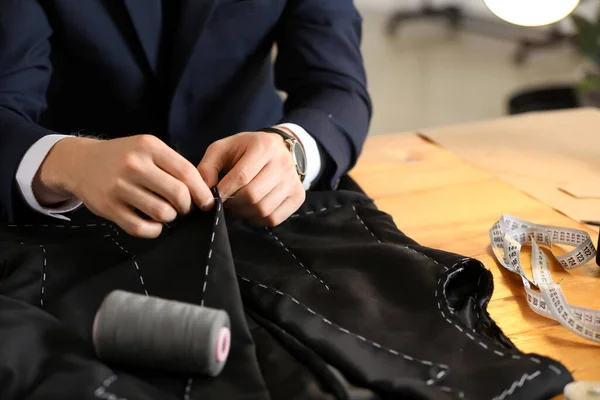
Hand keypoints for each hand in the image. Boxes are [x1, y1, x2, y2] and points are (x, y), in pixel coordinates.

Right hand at [34, 135, 213, 237]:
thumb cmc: (123, 157)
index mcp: (149, 147)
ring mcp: (119, 187)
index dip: (201, 191)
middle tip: (183, 208)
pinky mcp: (108, 207)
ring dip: (170, 217)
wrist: (80, 162)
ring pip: (162, 212)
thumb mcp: (148, 149)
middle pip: (178, 194)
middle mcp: (134, 165)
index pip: (187, 172)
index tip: (206, 202)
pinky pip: (141, 228)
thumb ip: (173, 165)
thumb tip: (203, 191)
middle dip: (187, 206)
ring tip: (166, 212)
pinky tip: (153, 224)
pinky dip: (154, 230)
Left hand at [197, 130, 305, 225]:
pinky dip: (258, 219)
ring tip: (238, 205)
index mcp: (263, 147)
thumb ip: (207, 167)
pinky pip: (274, 218)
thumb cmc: (246, 150)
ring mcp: (293, 181)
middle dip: (234, 203)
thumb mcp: (223, 149)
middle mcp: (282, 163)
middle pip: (253, 195)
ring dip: (244, 213)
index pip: (241, 176)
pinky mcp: (298, 196)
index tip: (213, 198)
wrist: (279, 150)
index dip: (224, 191)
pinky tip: (252, 209)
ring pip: (263, 209)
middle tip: (226, 202)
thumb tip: (203, 192)